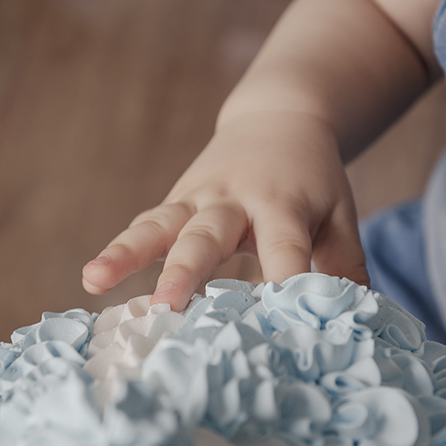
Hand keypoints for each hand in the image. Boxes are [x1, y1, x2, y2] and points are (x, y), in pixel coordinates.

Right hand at [82, 110, 368, 310]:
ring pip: (161, 225)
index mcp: (284, 204)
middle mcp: (236, 200)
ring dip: (127, 252)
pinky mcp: (177, 202)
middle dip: (184, 273)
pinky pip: (147, 225)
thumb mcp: (340, 216)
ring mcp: (199, 199)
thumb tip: (353, 324)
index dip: (281, 286)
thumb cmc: (314, 181)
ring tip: (93, 278)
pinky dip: (119, 249)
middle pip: (207, 237)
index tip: (275, 327)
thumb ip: (344, 268)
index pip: (284, 250)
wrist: (280, 118)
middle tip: (165, 309)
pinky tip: (92, 276)